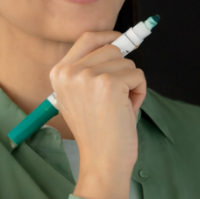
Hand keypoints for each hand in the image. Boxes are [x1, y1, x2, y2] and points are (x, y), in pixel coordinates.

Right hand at [49, 31, 146, 198]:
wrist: (103, 160)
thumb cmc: (99, 131)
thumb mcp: (83, 95)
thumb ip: (93, 69)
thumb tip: (123, 41)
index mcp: (59, 73)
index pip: (88, 38)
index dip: (110, 38)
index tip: (123, 42)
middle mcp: (70, 71)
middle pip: (111, 47)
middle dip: (123, 69)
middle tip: (118, 96)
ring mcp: (88, 75)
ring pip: (127, 62)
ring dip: (131, 83)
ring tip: (119, 107)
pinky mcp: (109, 83)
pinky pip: (138, 75)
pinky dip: (140, 92)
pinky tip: (127, 110)